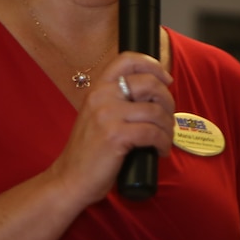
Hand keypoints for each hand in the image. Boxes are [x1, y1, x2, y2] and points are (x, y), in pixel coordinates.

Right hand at [47, 52, 174, 204]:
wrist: (70, 179)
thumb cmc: (89, 152)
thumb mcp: (98, 116)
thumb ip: (118, 101)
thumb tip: (155, 95)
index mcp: (98, 88)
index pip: (127, 60)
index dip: (153, 65)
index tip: (166, 79)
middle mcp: (102, 96)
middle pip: (150, 84)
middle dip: (168, 101)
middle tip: (169, 119)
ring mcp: (108, 115)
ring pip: (155, 111)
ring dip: (168, 127)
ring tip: (166, 139)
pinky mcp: (116, 136)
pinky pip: (153, 133)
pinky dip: (163, 142)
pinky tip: (161, 150)